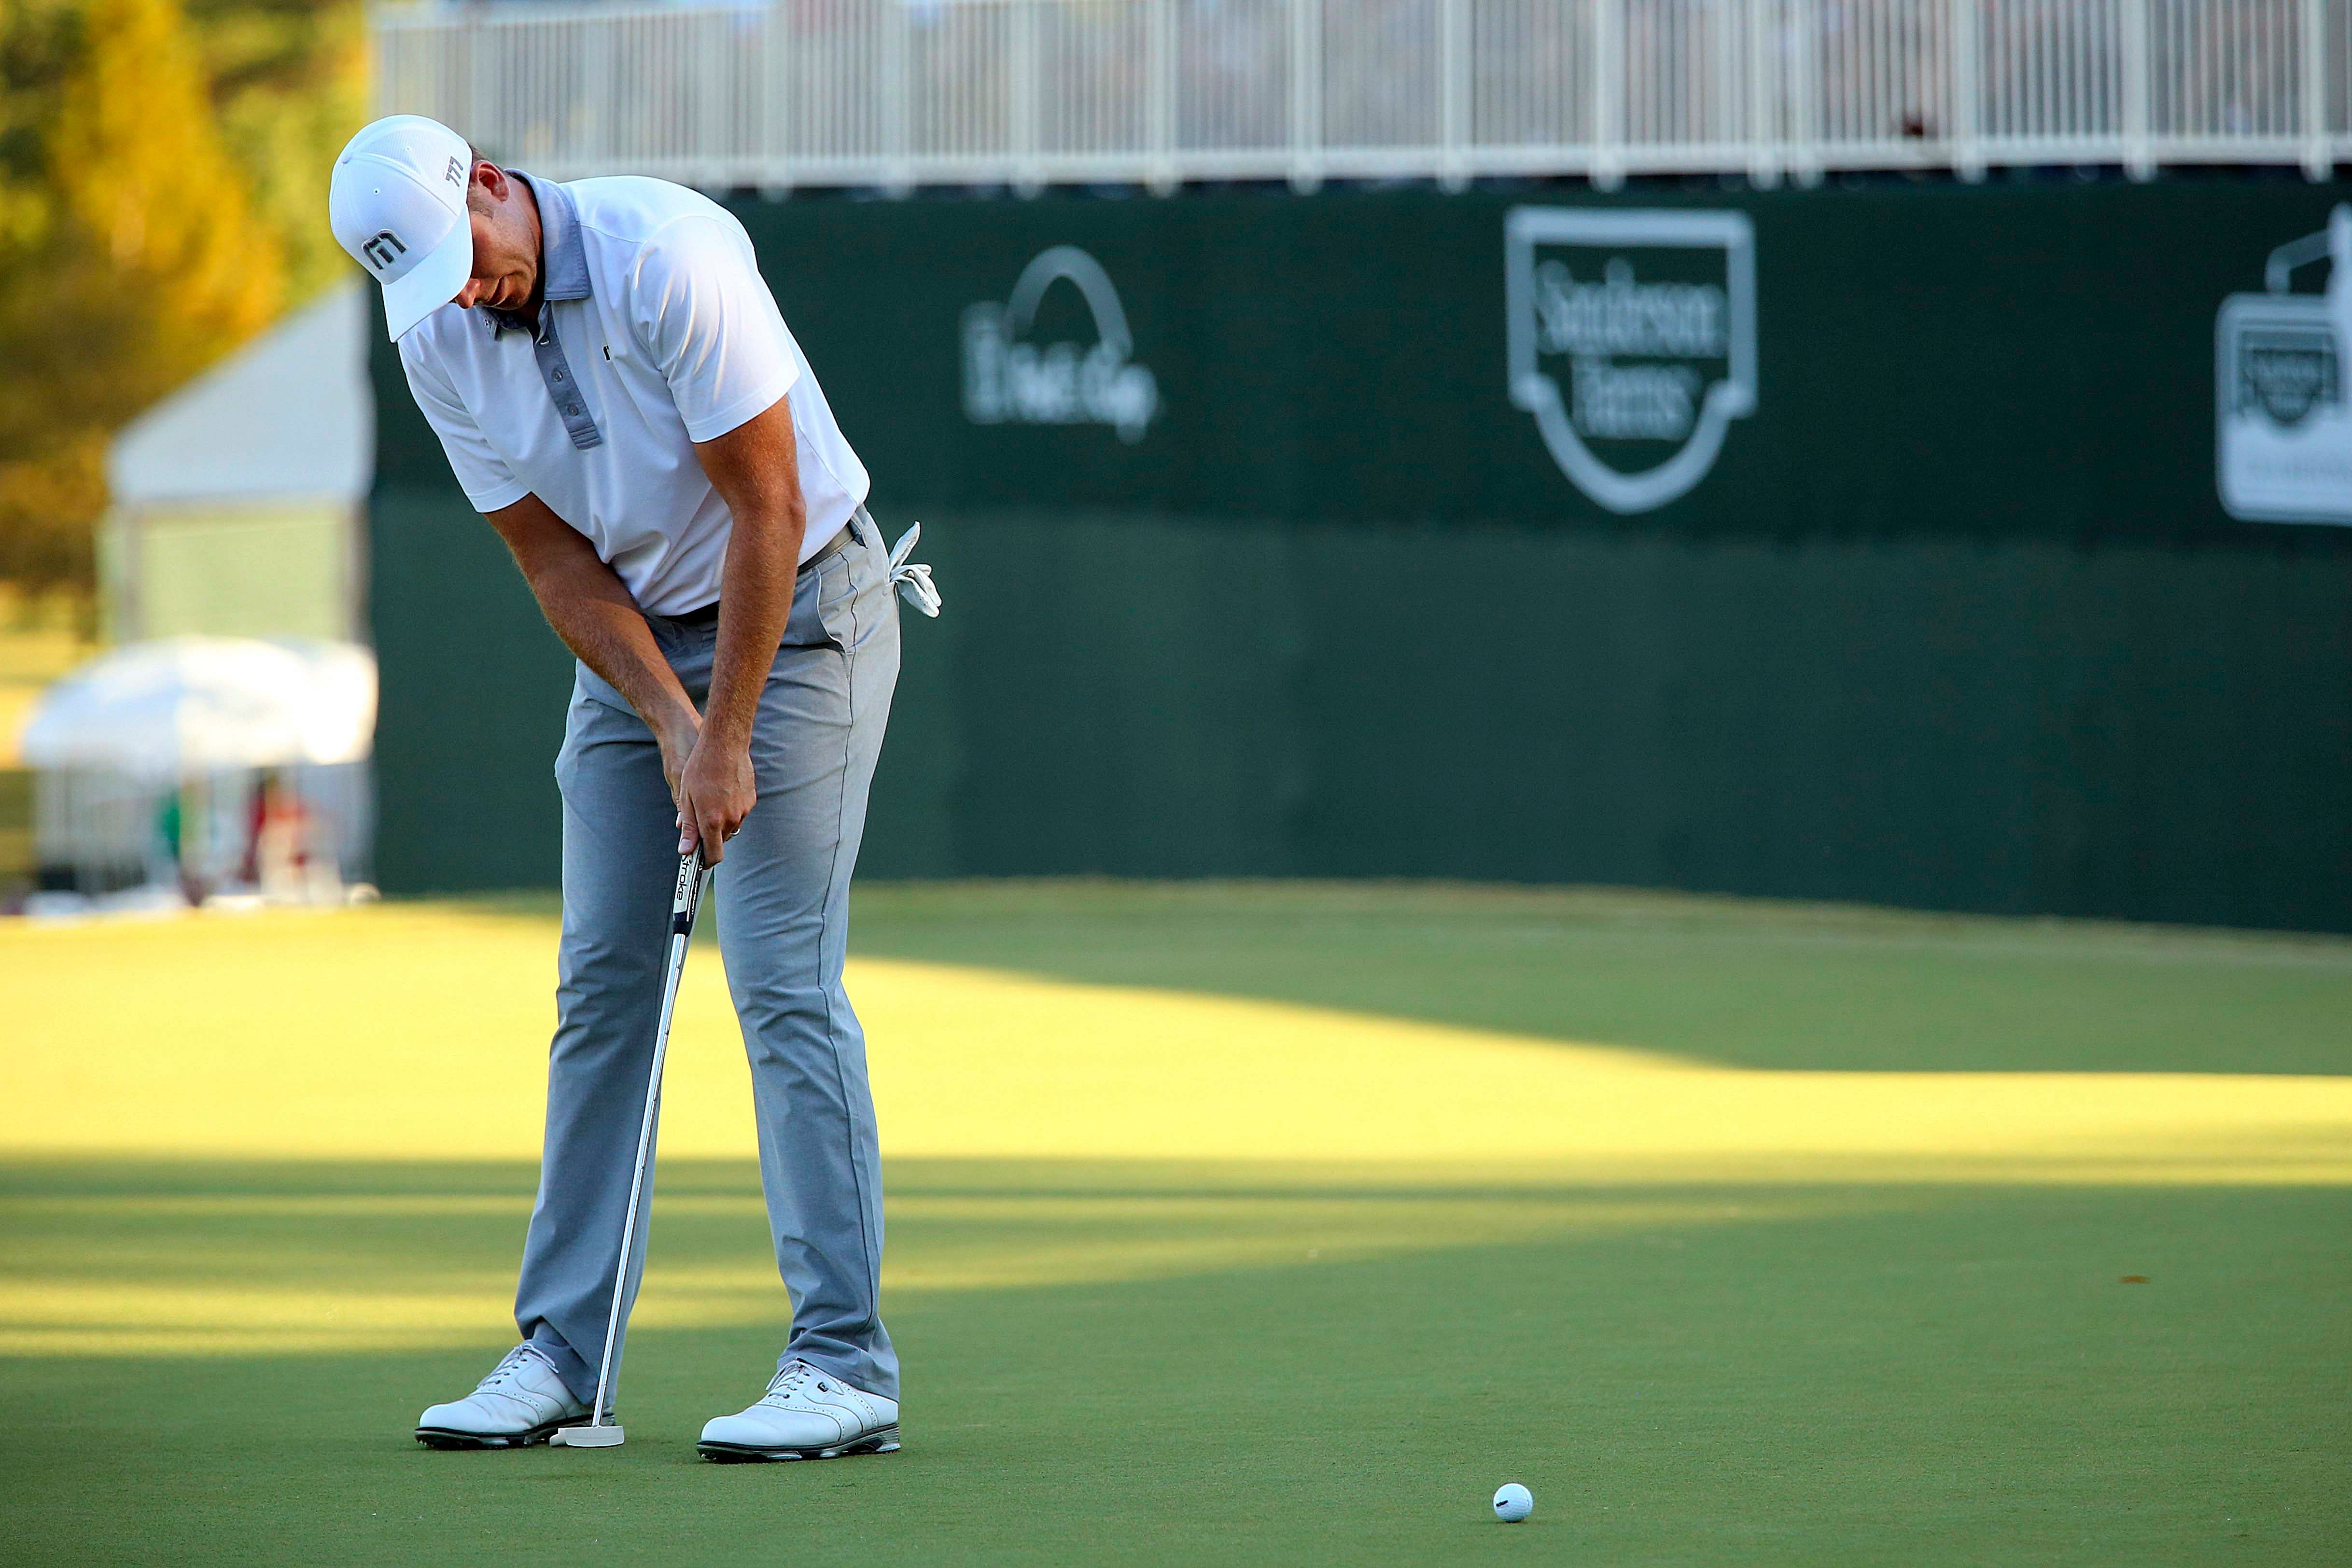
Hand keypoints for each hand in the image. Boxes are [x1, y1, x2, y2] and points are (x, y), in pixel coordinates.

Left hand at [674, 728, 756, 863]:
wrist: (725, 744)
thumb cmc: (700, 769)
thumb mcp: (686, 798)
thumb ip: (688, 826)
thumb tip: (686, 851)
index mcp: (712, 820)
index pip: (714, 855)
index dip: (706, 861)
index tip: (699, 860)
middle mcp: (731, 819)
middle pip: (721, 841)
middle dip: (710, 837)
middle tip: (697, 818)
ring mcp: (743, 810)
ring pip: (730, 827)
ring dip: (720, 822)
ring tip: (709, 800)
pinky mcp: (751, 800)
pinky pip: (739, 813)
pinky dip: (729, 810)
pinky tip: (721, 792)